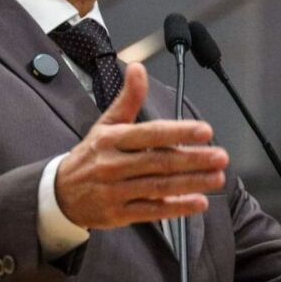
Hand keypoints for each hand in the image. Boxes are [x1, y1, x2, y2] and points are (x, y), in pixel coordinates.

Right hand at [55, 63, 229, 228]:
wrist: (59, 194)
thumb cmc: (91, 155)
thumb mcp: (106, 123)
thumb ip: (128, 98)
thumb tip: (138, 67)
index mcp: (112, 139)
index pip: (150, 134)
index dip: (179, 132)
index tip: (205, 130)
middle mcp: (113, 165)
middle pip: (159, 162)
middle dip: (193, 159)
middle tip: (221, 156)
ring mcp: (115, 191)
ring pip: (159, 187)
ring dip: (191, 183)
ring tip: (217, 178)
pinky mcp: (119, 214)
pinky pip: (151, 211)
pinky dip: (176, 208)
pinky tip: (198, 203)